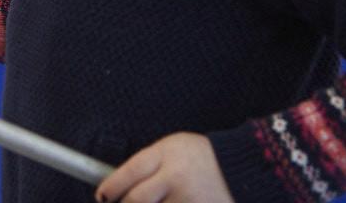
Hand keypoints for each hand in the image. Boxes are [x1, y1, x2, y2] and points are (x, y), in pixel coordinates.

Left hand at [95, 133, 232, 202]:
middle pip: (136, 200)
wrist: (242, 170)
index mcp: (167, 154)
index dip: (111, 187)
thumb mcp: (173, 148)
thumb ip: (148, 164)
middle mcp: (177, 178)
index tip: (103, 195)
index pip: (129, 173)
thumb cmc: (201, 158)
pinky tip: (172, 202)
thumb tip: (119, 185)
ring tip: (155, 199)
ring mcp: (189, 200)